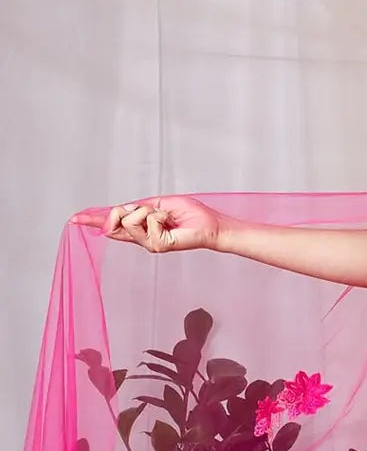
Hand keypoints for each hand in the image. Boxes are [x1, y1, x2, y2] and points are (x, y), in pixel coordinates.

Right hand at [80, 195, 222, 252]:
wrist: (209, 225)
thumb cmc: (190, 215)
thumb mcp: (157, 204)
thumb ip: (136, 208)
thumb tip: (118, 211)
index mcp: (140, 228)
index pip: (112, 225)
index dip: (93, 220)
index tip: (74, 219)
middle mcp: (141, 238)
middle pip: (112, 224)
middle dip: (120, 211)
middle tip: (146, 210)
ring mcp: (148, 244)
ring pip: (129, 219)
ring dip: (148, 211)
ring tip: (166, 216)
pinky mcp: (157, 245)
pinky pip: (145, 220)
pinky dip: (158, 214)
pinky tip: (170, 221)